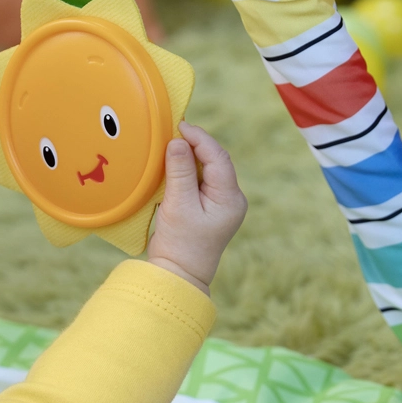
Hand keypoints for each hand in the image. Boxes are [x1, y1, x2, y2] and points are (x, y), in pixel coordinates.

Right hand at [148, 122, 246, 294]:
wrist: (178, 276)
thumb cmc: (179, 245)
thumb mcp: (178, 205)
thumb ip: (179, 172)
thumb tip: (177, 141)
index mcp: (230, 198)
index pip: (218, 157)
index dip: (200, 138)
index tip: (179, 126)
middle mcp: (231, 199)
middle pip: (215, 161)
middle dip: (195, 145)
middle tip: (171, 133)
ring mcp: (220, 205)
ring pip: (207, 170)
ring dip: (189, 158)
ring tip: (170, 146)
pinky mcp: (207, 209)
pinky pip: (199, 182)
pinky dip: (186, 171)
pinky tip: (172, 166)